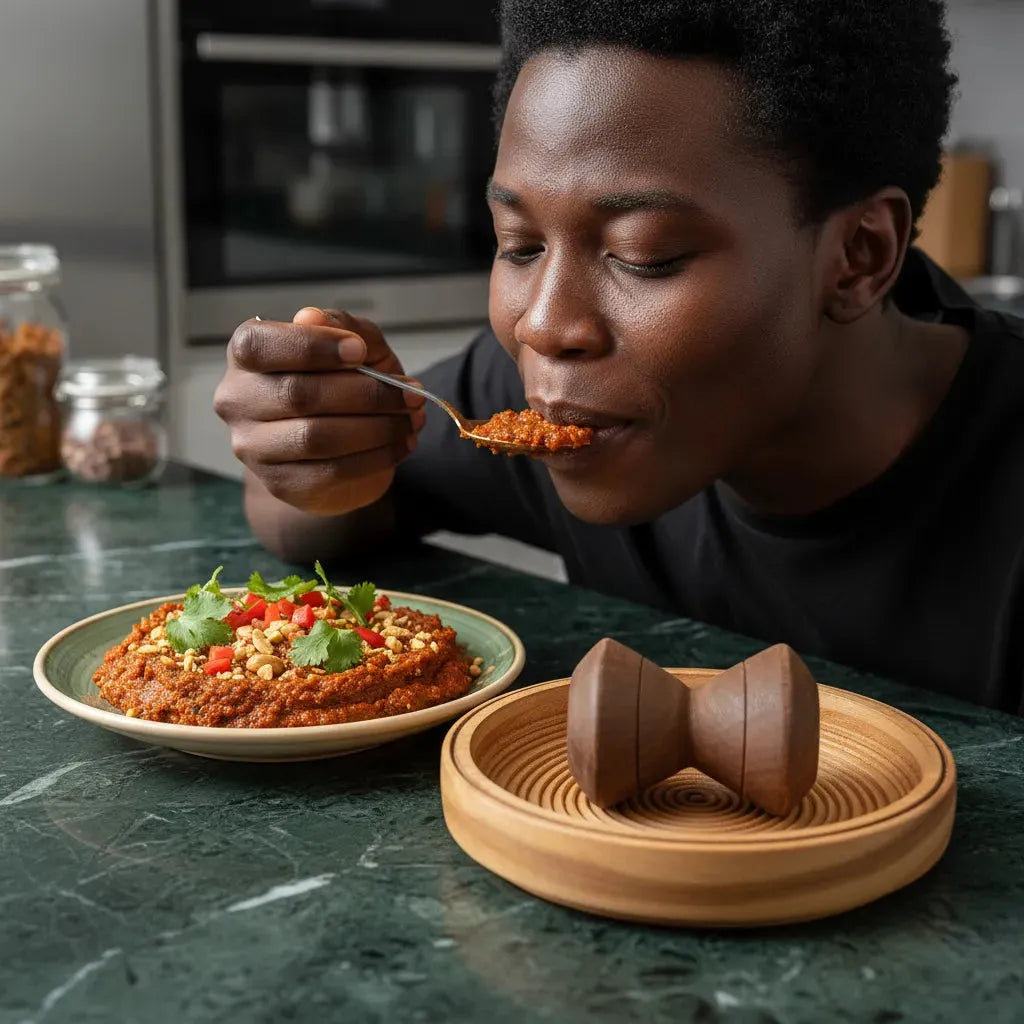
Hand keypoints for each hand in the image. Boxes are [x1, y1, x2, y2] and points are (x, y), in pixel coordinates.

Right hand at [214, 308, 426, 514]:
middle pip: (299, 395)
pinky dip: (377, 457)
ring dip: (378, 428)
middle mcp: (237, 400)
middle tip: (412, 394)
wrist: (339, 444)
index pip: (260, 346)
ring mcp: (253, 447)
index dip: (314, 347)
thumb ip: (342, 325)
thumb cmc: (341, 380)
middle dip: (367, 393)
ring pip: (317, 437)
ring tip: (413, 419)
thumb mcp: (354, 344)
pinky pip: (332, 471)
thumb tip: (311, 317)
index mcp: (246, 353)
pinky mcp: (280, 483)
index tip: (360, 352)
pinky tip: (402, 444)